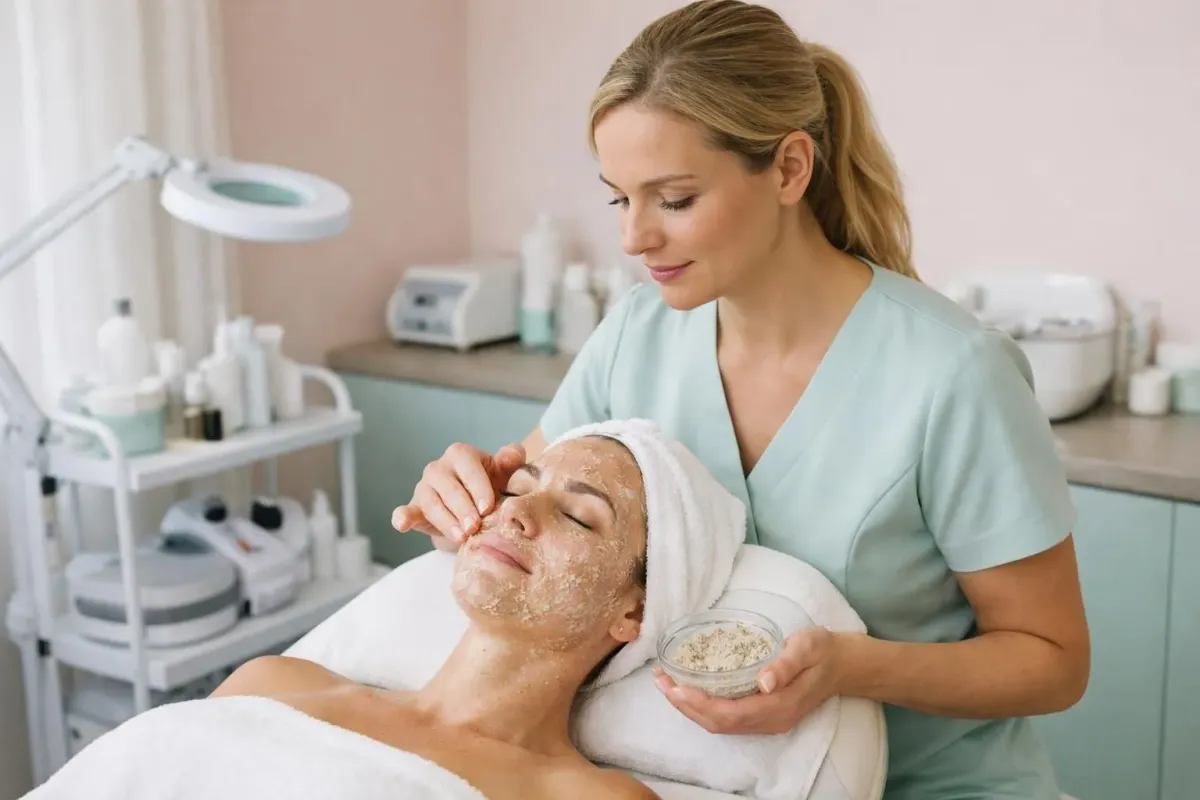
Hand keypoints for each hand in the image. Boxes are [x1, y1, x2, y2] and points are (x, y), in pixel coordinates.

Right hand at [391, 441, 525, 547]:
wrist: (473, 509)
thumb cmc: (490, 487)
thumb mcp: (503, 474)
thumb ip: (511, 461)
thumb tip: (513, 454)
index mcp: (460, 454)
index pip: (468, 468)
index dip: (479, 488)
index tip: (488, 508)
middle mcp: (438, 467)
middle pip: (449, 488)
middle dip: (463, 509)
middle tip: (475, 527)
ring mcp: (424, 488)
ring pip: (432, 504)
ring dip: (446, 521)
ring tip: (461, 537)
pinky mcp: (415, 508)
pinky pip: (407, 511)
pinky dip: (403, 517)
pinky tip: (402, 523)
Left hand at [652, 626, 844, 734]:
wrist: (844, 665)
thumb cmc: (823, 650)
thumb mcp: (807, 647)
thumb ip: (786, 664)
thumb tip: (764, 681)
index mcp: (780, 706)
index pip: (731, 714)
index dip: (700, 704)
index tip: (675, 686)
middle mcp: (771, 720)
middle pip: (719, 724)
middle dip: (685, 706)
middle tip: (659, 681)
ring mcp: (768, 721)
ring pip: (721, 724)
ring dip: (690, 707)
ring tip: (665, 684)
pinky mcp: (764, 715)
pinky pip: (727, 719)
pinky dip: (703, 707)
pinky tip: (689, 690)